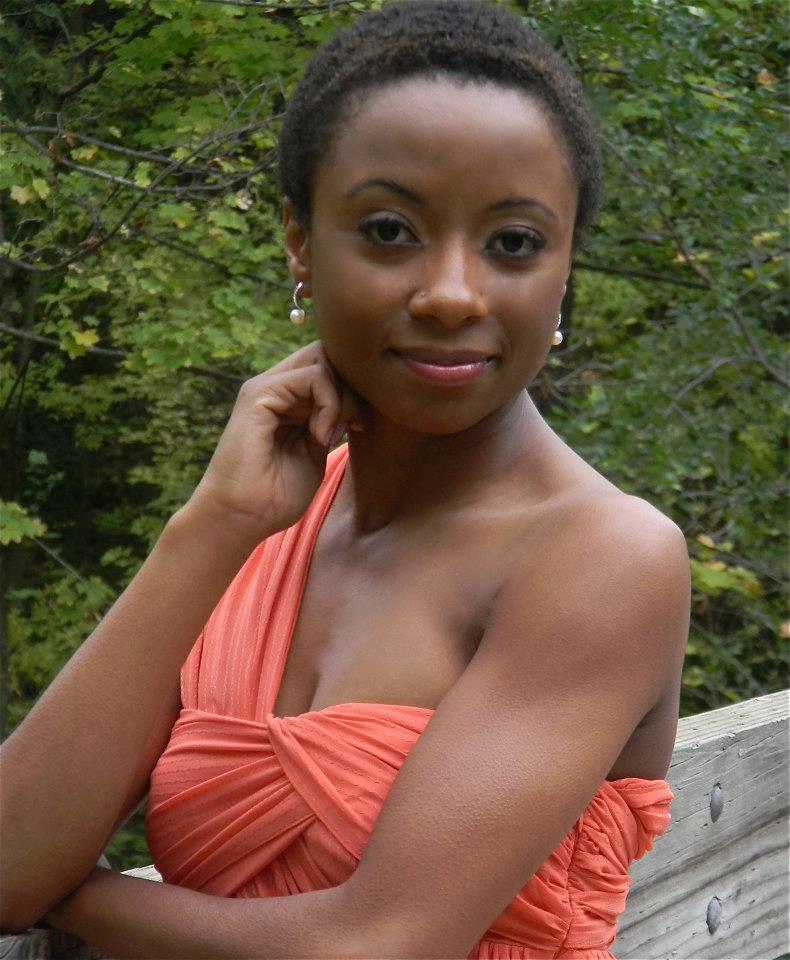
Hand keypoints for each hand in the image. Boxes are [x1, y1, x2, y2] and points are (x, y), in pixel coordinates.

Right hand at [188, 342, 359, 536]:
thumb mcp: (315, 452)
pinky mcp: (260, 395)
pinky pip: (312, 376)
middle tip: (353, 425)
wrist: (242, 518)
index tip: (359, 427)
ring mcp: (266, 387)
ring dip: (341, 398)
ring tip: (332, 434)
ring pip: (324, 361)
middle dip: (350, 386)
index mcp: (288, 399)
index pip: (329, 365)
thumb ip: (331, 423)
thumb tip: (355, 404)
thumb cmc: (276, 496)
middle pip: (327, 354)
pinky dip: (329, 404)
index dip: (352, 387)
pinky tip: (321, 435)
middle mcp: (276, 386)